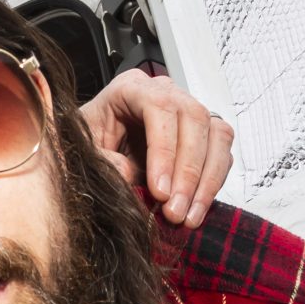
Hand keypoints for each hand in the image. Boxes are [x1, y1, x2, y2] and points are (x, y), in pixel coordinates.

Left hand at [76, 70, 233, 226]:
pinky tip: (196, 208)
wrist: (97, 148)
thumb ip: (100, 160)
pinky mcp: (205, 135)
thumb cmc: (90, 140)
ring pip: (217, 136)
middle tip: (174, 210)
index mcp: (133, 87)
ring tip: (188, 216)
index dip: (164, 150)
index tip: (160, 190)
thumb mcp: (82, 149)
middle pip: (195, 120)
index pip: (160, 108)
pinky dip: (212, 183)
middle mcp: (167, 93)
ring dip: (206, 181)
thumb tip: (127, 173)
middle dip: (188, 171)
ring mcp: (190, 112)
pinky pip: (222, 154)